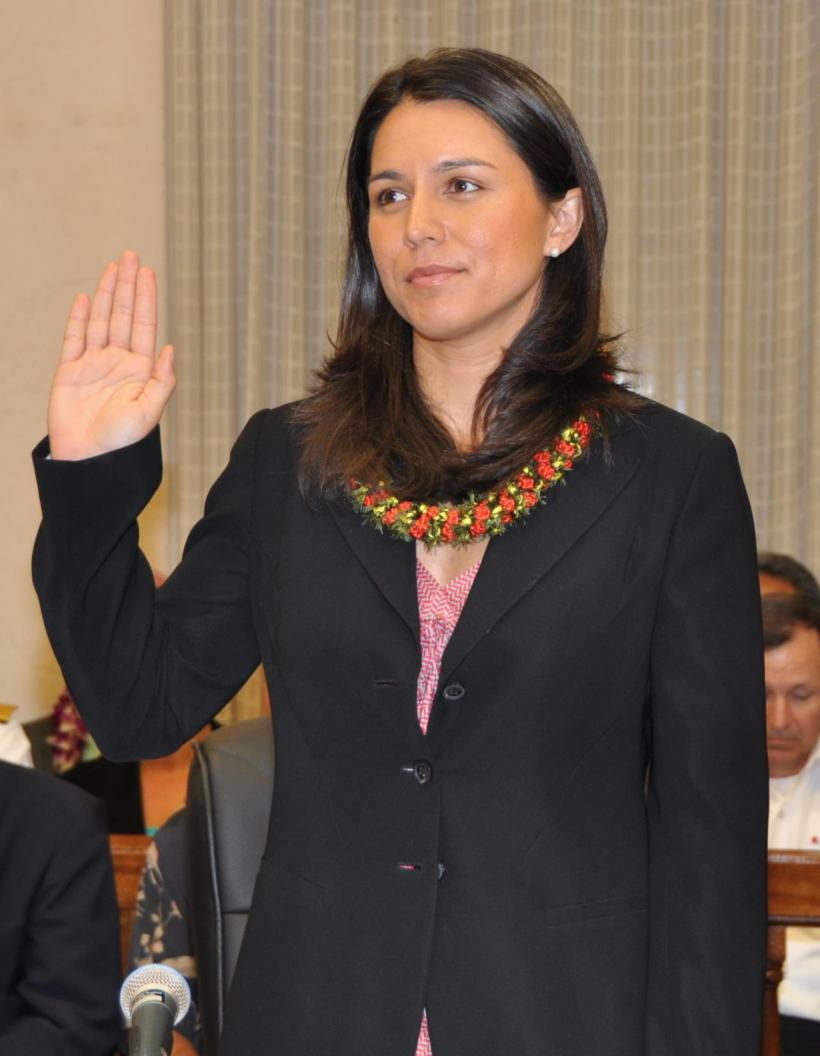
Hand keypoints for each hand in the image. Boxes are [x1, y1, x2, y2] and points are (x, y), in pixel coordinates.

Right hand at [47, 250, 175, 459]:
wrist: (88, 462)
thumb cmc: (121, 443)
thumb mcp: (149, 413)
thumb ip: (161, 381)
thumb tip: (171, 349)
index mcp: (140, 371)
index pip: (145, 327)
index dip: (146, 299)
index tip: (147, 272)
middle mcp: (118, 363)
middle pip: (124, 316)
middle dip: (127, 287)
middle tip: (130, 256)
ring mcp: (93, 365)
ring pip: (101, 321)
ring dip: (107, 294)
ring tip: (112, 267)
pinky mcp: (69, 373)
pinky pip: (73, 339)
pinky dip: (79, 318)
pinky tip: (86, 299)